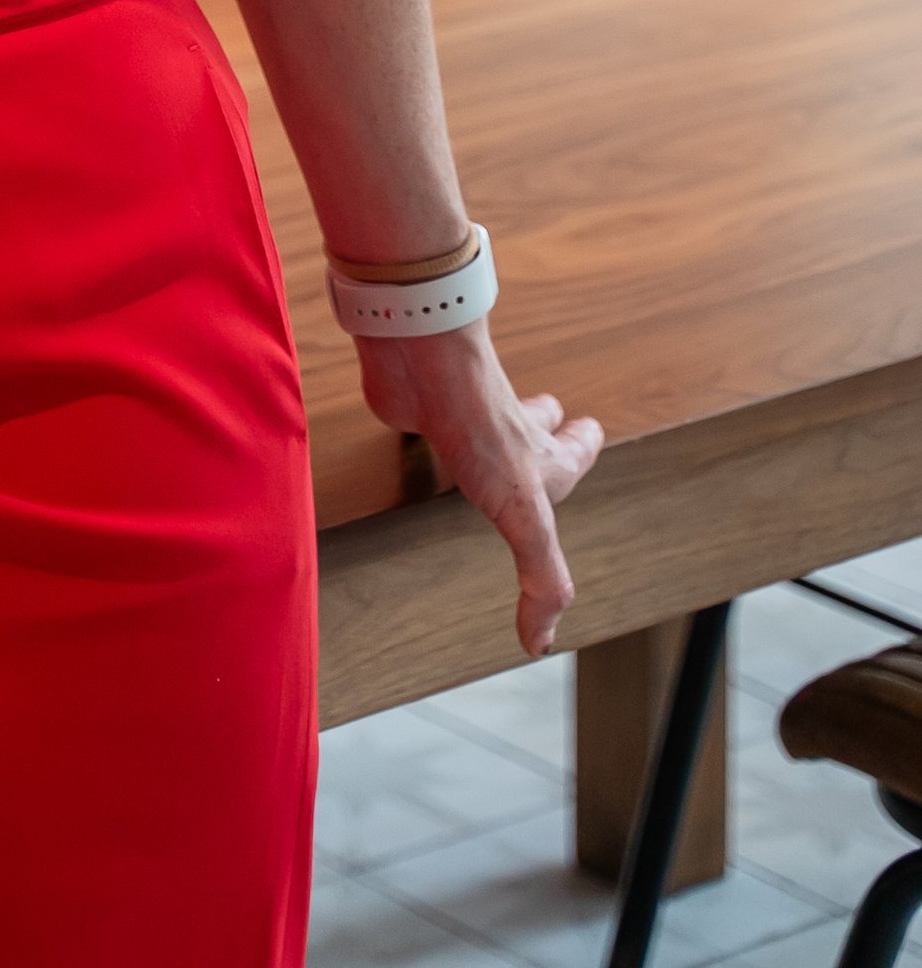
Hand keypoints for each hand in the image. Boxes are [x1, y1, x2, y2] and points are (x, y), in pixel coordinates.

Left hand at [357, 327, 602, 657]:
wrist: (424, 361)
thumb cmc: (480, 427)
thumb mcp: (526, 515)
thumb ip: (542, 580)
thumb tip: (541, 643)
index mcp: (538, 455)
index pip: (571, 453)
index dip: (581, 446)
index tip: (591, 432)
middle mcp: (504, 431)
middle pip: (532, 428)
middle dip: (544, 430)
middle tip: (552, 420)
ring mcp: (460, 417)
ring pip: (481, 424)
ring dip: (487, 430)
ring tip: (480, 441)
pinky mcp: (416, 409)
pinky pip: (424, 417)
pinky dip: (424, 421)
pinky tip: (414, 428)